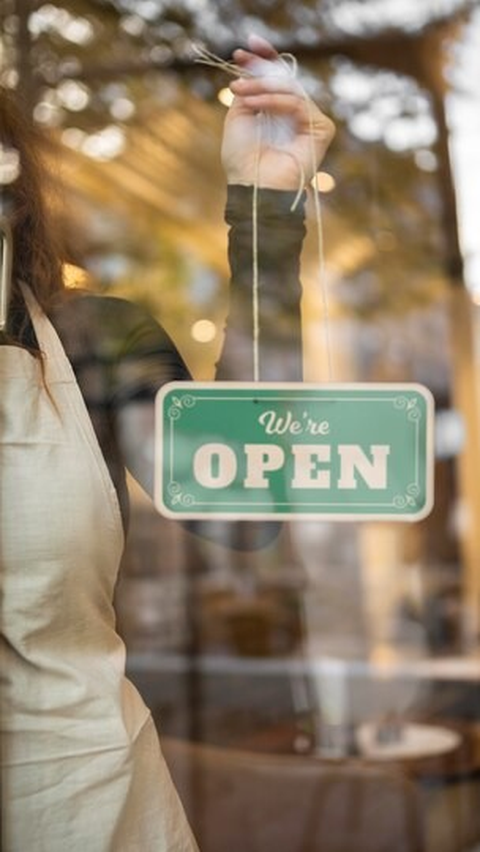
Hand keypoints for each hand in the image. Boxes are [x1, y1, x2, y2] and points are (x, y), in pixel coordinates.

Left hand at [221, 34, 334, 190]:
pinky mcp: (321, 129)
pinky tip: (253, 104)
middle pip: (285, 79)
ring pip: (290, 89)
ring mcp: (310, 122)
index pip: (276, 80)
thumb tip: (252, 68)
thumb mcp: (238, 118)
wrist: (253, 187)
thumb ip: (248, 92)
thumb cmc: (243, 161)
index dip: (264, 59)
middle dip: (262, 65)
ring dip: (262, 86)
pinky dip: (274, 101)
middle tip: (241, 55)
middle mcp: (296, 116)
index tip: (247, 44)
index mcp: (278, 113)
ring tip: (238, 89)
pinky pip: (298, 105)